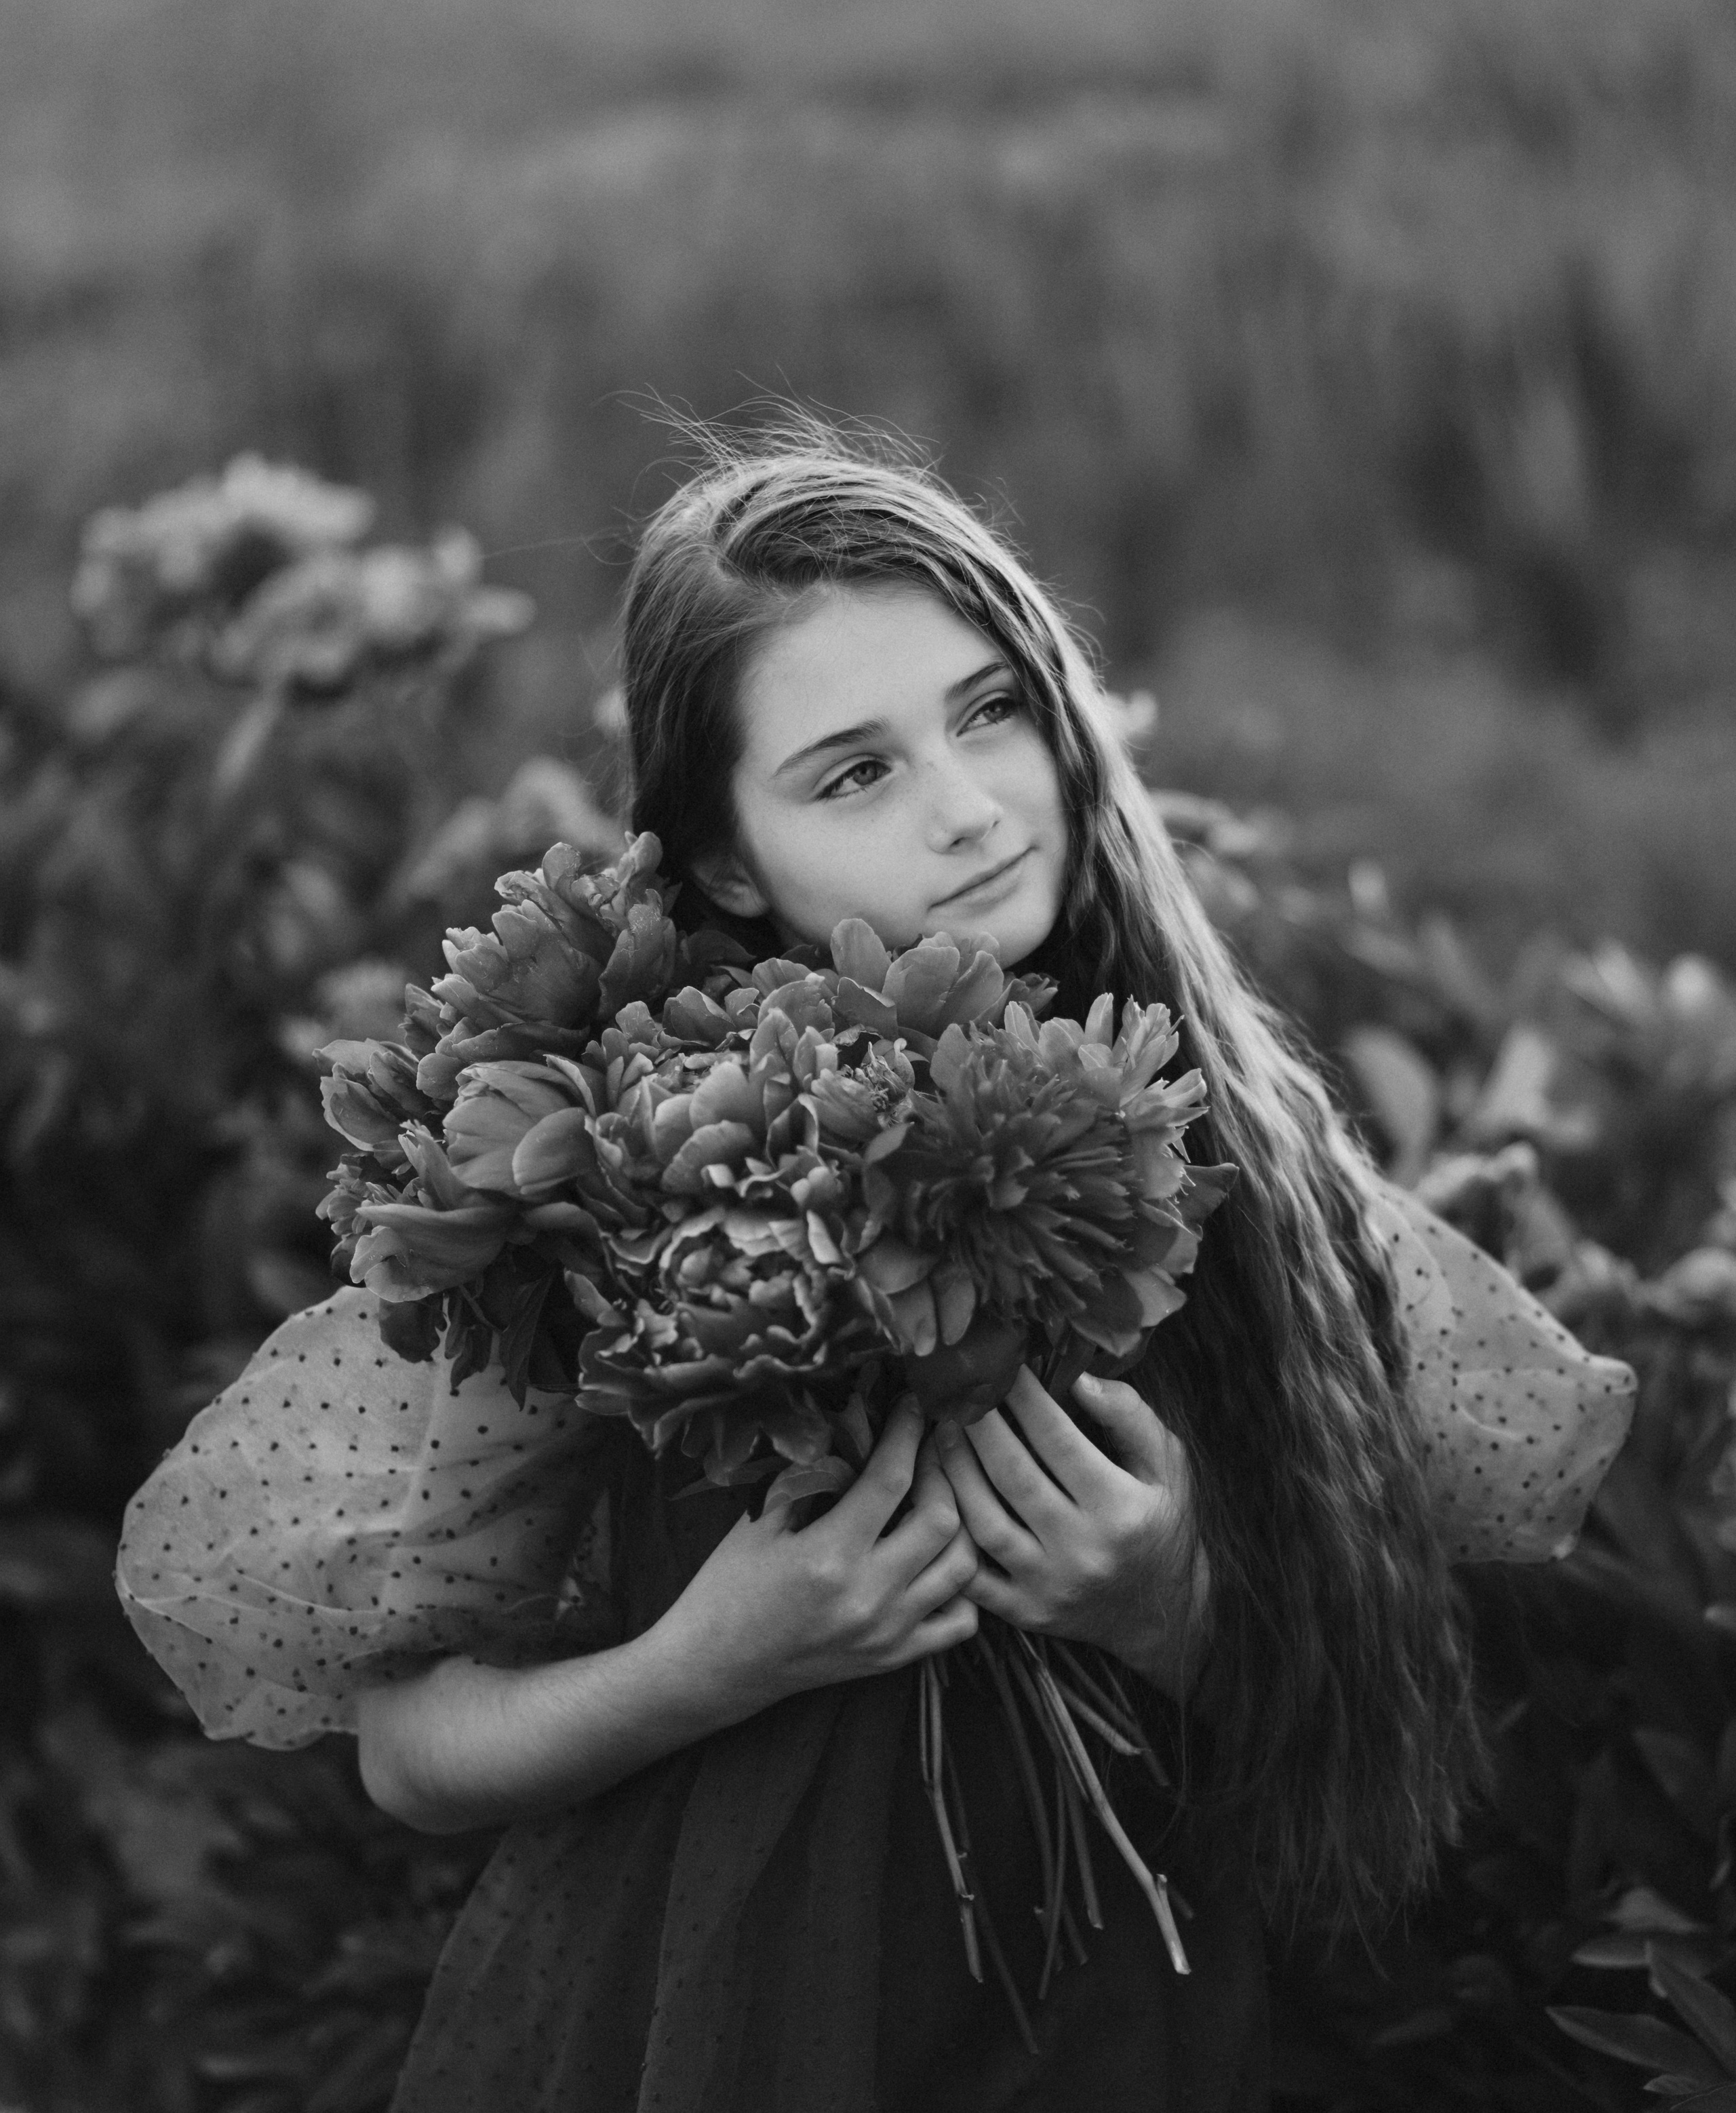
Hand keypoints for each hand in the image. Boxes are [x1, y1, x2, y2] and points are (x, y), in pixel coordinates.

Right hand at [655, 1398, 979, 1721]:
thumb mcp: (760, 1521)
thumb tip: (854, 1424)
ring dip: (960, 1524)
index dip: (907, 1431)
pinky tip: (939, 1559)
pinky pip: (961, 1622)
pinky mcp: (894, 1658)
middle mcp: (867, 1597)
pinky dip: (962, 1587)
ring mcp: (887, 1633)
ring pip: (963, 1568)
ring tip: (940, 1495)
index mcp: (828, 1556)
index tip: (914, 1403)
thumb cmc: (728, 1586)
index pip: (890, 1479)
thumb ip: (810, 1476)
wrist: (715, 1668)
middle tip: (930, 1447)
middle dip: (943, 1471)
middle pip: (942, 1520)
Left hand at [930, 1367, 1210, 1699]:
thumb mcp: (1169, 1465)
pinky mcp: (1025, 1612)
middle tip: (958, 1392)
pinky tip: (936, 1493)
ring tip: (940, 1432)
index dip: (1024, 1397)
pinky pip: (972, 1574)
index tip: (1002, 1365)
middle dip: (978, 1426)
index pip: (1057, 1439)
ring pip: (984, 1523)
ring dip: (954, 1472)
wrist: (1162, 1612)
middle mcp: (1082, 1551)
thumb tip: (1080, 1379)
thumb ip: (1130, 1417)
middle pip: (1012, 1476)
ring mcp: (1049, 1586)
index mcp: (1120, 1509)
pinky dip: (949, 1534)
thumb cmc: (1163, 1523)